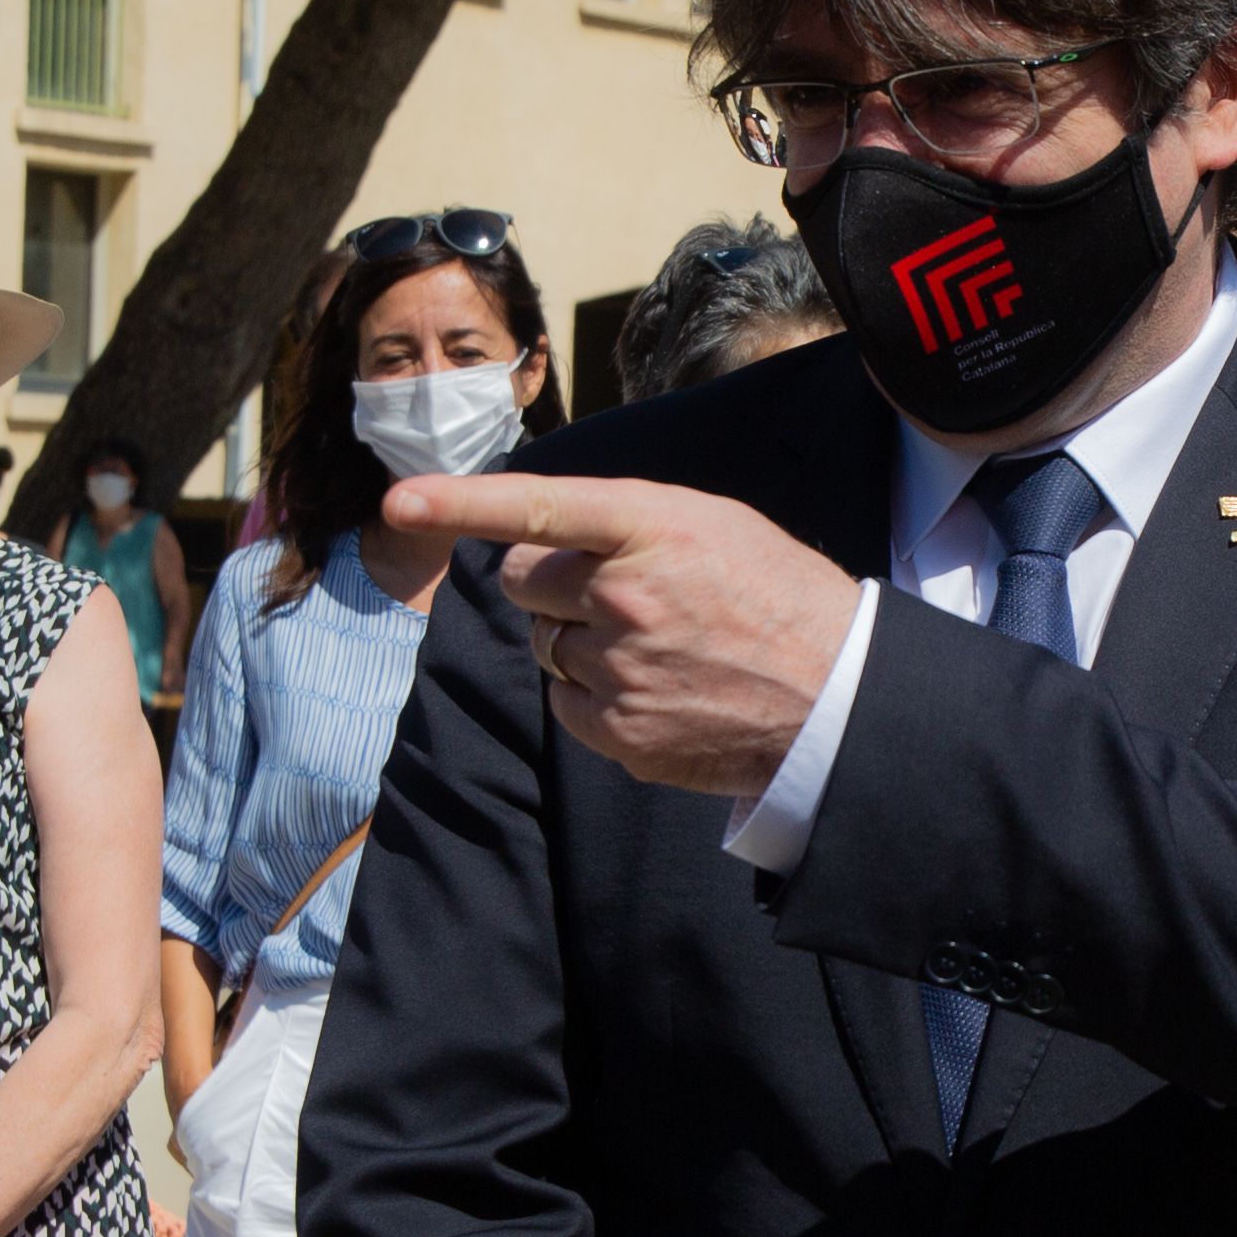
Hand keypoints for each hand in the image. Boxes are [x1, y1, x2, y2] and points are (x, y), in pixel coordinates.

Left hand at [385, 473, 865, 798]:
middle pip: (525, 578)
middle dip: (552, 581)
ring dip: (578, 640)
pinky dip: (594, 696)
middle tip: (617, 592)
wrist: (837, 699)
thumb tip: (541, 534)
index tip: (398, 503)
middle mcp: (626, 595)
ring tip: (655, 646)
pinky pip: (565, 703)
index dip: (459, 503)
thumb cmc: (776, 596)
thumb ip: (626, 521)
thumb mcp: (714, 525)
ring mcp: (620, 669)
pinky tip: (656, 690)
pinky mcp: (620, 733)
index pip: (538, 506)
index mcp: (654, 527)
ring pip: (544, 644)